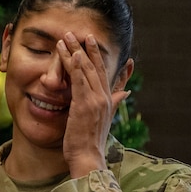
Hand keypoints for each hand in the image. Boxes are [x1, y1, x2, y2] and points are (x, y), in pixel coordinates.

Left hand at [57, 32, 129, 177]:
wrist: (89, 159)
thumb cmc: (91, 144)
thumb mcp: (103, 121)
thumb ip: (113, 103)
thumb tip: (123, 92)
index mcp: (108, 101)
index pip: (104, 73)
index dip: (97, 56)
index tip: (92, 41)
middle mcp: (104, 98)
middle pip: (96, 67)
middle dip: (87, 48)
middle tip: (78, 33)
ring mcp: (95, 101)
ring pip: (86, 70)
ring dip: (75, 52)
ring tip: (67, 38)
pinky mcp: (85, 105)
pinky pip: (80, 81)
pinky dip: (76, 66)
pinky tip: (71, 54)